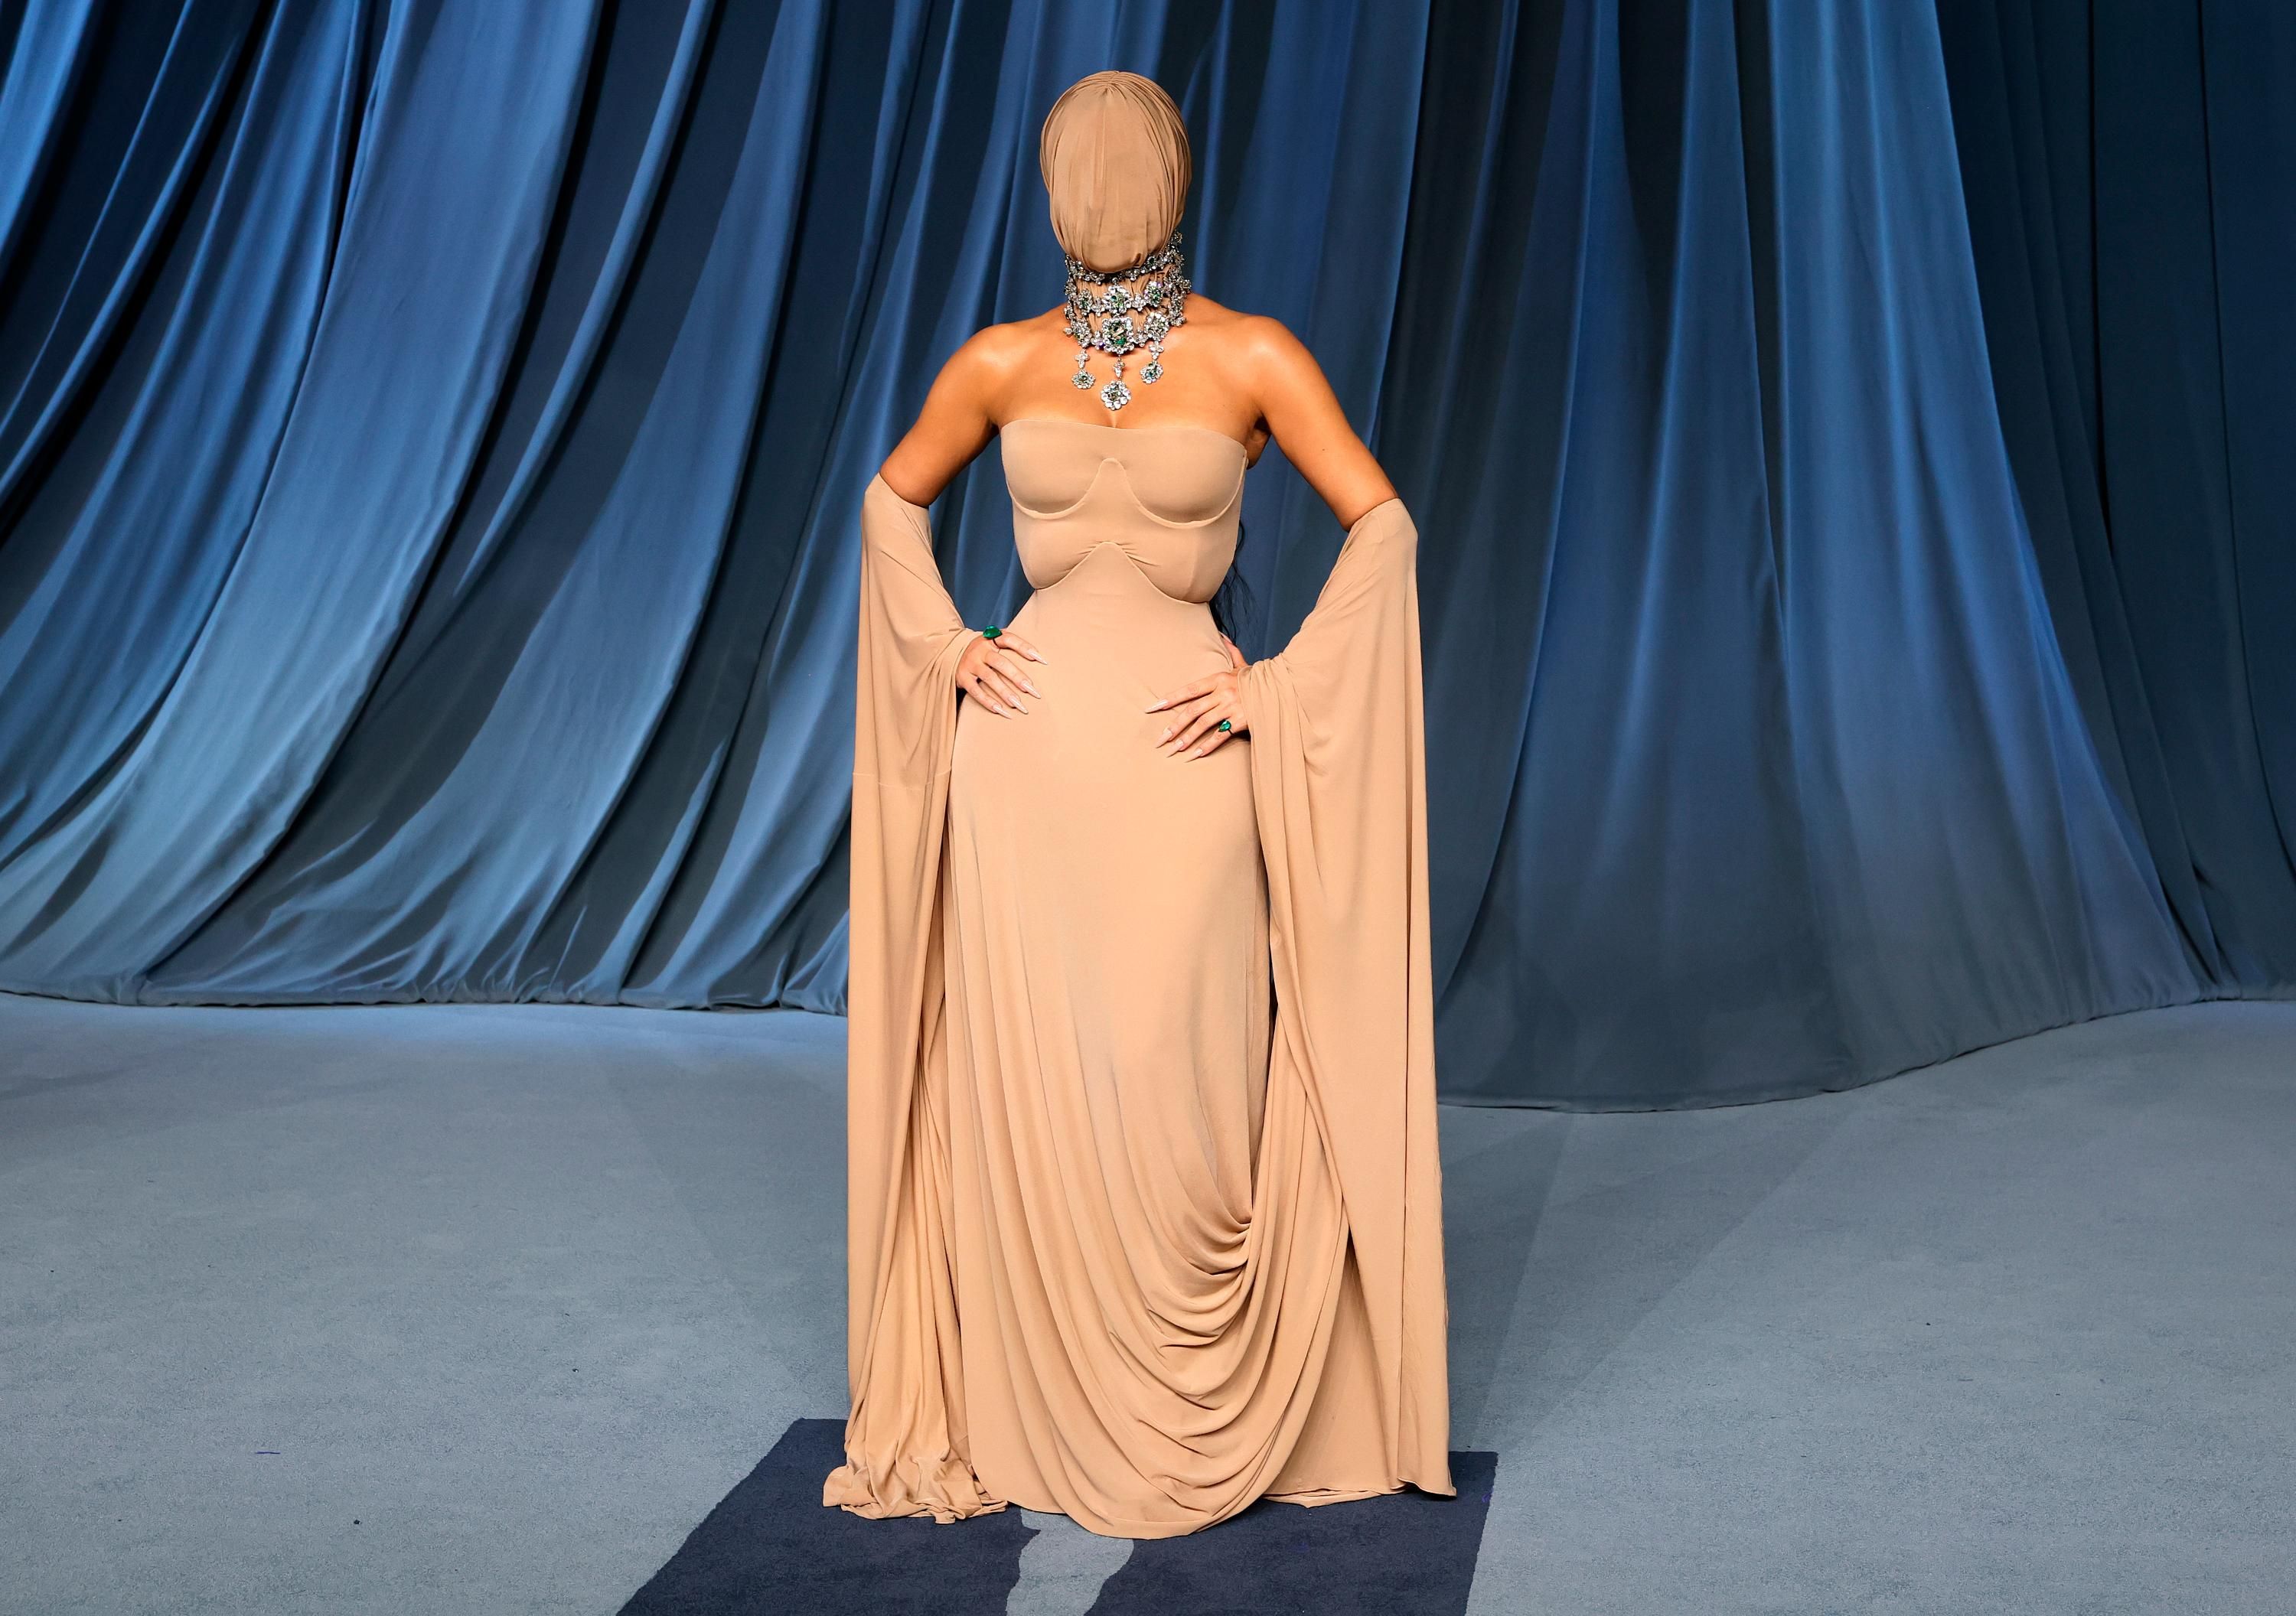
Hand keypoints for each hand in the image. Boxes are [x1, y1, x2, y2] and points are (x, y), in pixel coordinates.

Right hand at [956, 628, 1045, 715]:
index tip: (1041, 660)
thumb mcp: (994, 641)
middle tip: (1033, 690)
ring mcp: (970, 663)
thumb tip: (1039, 656)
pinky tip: (1001, 710)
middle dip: (1018, 677)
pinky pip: (976, 691)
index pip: (1009, 639)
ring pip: (990, 678)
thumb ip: (1011, 644)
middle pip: (1001, 663)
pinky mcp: (962, 677)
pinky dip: (988, 701)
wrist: (953, 652)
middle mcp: (980, 650)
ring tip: (1019, 704)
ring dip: (1005, 692)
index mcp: (991, 638)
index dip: (1025, 647)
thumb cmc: (983, 650)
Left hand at [1147, 633, 1249, 757]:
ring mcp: (1232, 708)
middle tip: (1160, 739)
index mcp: (1219, 679)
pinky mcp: (1241, 721)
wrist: (1282, 689)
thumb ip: (1231, 652)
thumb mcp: (1243, 665)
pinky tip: (1195, 754)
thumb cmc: (1259, 679)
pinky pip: (1220, 736)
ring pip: (1203, 724)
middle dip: (1174, 725)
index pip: (1189, 690)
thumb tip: (1221, 635)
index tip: (1154, 708)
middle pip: (1192, 710)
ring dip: (1187, 738)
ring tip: (1174, 749)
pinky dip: (1207, 746)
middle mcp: (1223, 693)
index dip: (1170, 699)